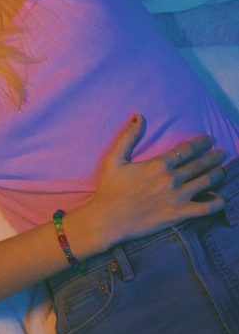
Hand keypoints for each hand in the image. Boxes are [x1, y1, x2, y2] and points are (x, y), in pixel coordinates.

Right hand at [90, 114, 226, 247]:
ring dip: (218, 174)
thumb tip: (139, 116)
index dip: (200, 143)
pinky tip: (220, 198)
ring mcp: (178, 197)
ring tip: (224, 169)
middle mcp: (172, 178)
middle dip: (214, 157)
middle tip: (223, 152)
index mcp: (159, 164)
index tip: (209, 139)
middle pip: (199, 165)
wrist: (109, 218)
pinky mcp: (179, 214)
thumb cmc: (110, 187)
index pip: (186, 149)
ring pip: (206, 182)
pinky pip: (205, 207)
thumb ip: (129, 135)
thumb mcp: (115, 157)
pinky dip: (216, 202)